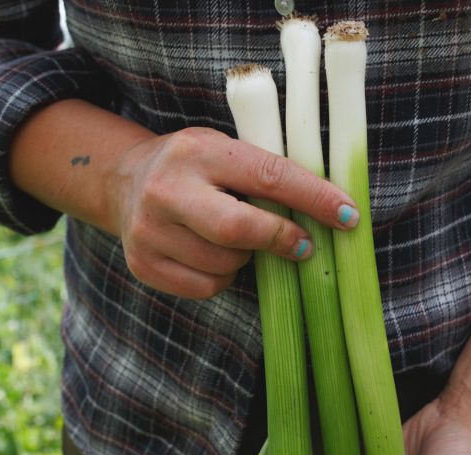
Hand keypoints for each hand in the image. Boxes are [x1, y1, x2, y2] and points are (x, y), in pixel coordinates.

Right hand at [110, 126, 358, 299]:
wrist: (123, 181)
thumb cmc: (194, 167)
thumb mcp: (224, 150)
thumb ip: (265, 174)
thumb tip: (331, 212)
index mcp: (198, 151)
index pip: (268, 175)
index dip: (314, 198)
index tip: (348, 215)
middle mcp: (167, 189)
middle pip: (239, 229)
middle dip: (281, 239)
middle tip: (306, 246)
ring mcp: (149, 231)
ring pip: (226, 263)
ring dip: (247, 258)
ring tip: (235, 238)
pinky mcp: (143, 265)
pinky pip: (206, 286)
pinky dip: (223, 277)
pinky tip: (212, 254)